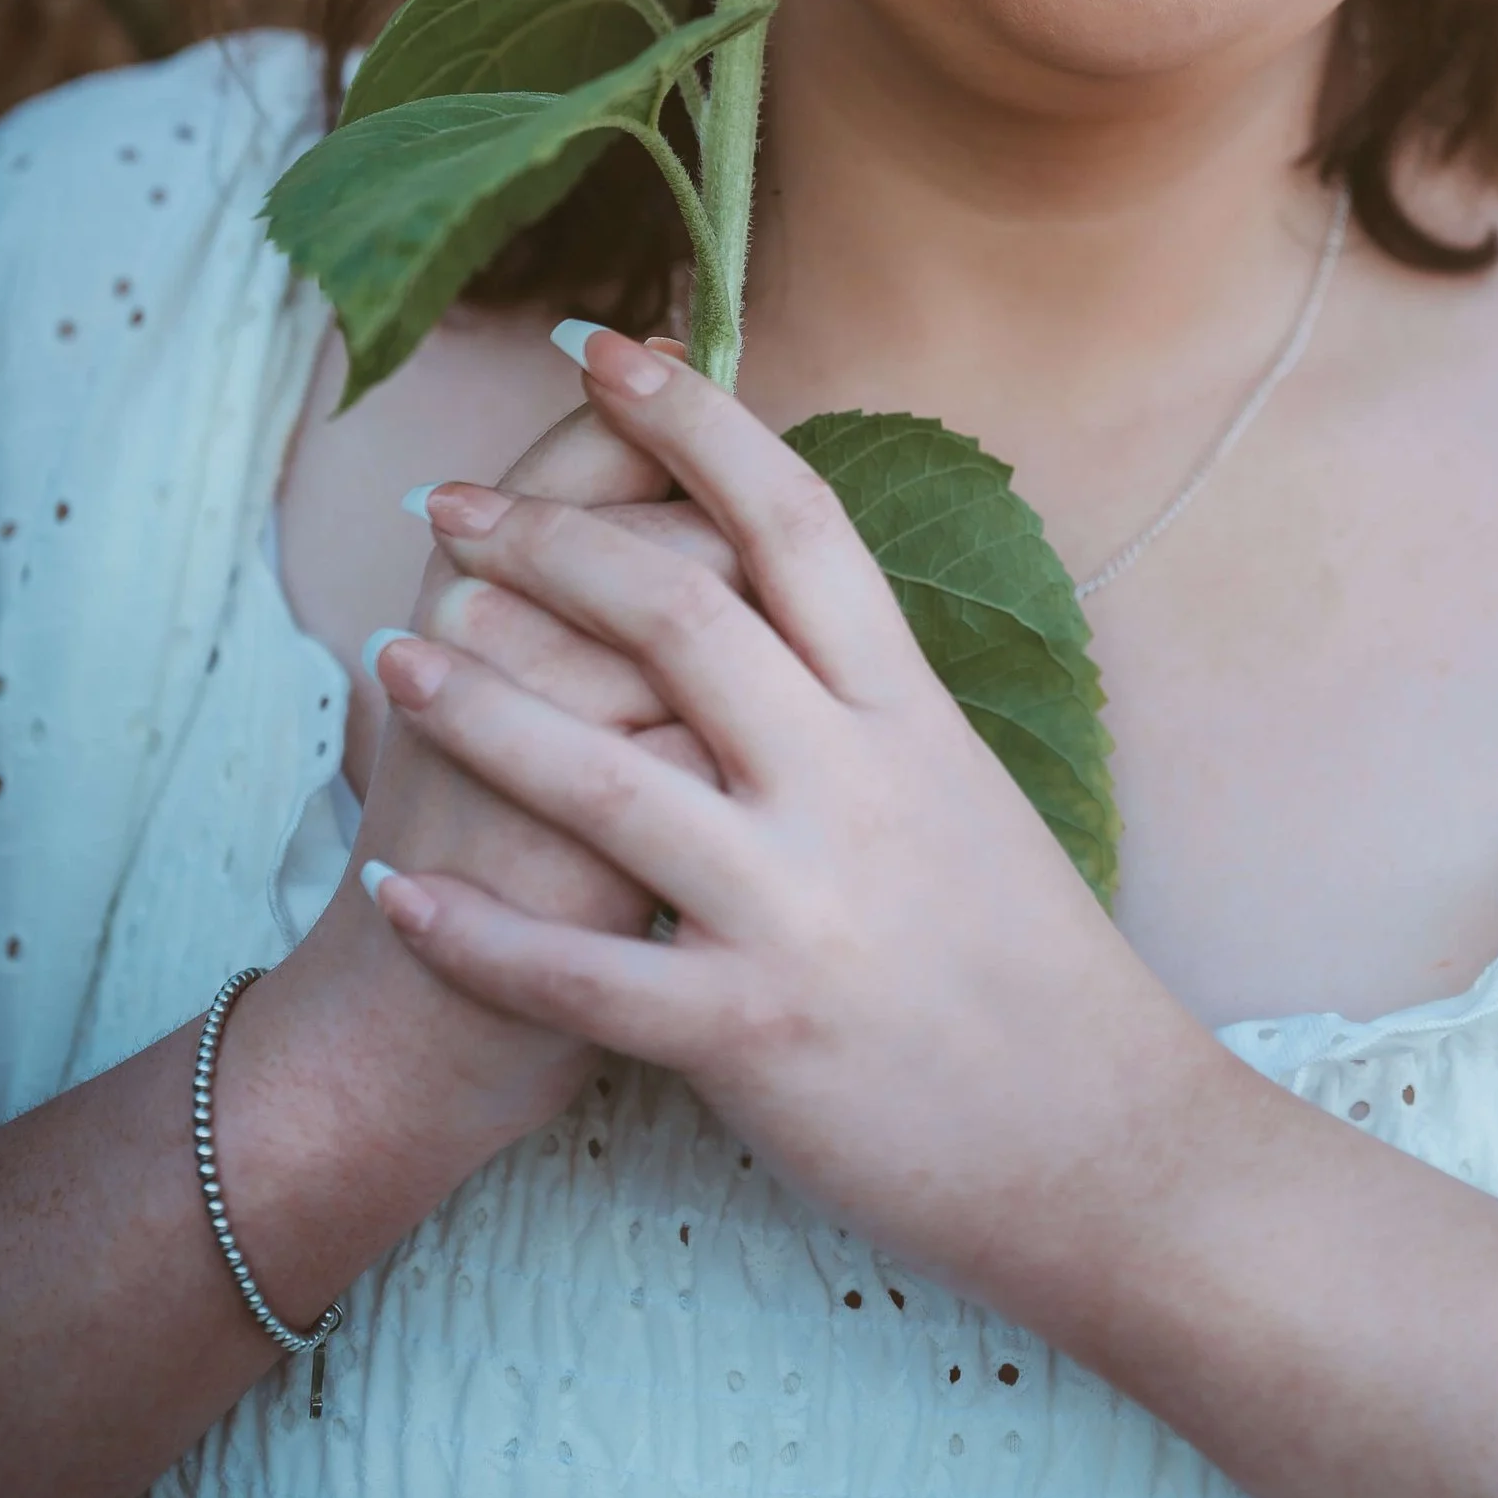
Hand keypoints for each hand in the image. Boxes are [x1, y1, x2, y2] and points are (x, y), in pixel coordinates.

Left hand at [359, 332, 1218, 1308]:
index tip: (610, 348)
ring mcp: (801, 911)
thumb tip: (775, 596)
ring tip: (387, 659)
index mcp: (911, 715)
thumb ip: (869, 704)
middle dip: (548, 544)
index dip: (698, 422)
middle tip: (448, 505)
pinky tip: (397, 896)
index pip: (796, 522)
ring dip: (478, 709)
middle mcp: (856, 788)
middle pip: (680, 615)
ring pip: (605, 780)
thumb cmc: (1033, 972)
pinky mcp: (752, 1036)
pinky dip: (477, 935)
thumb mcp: (969, 795)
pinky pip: (581, 978)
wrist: (1110, 1149)